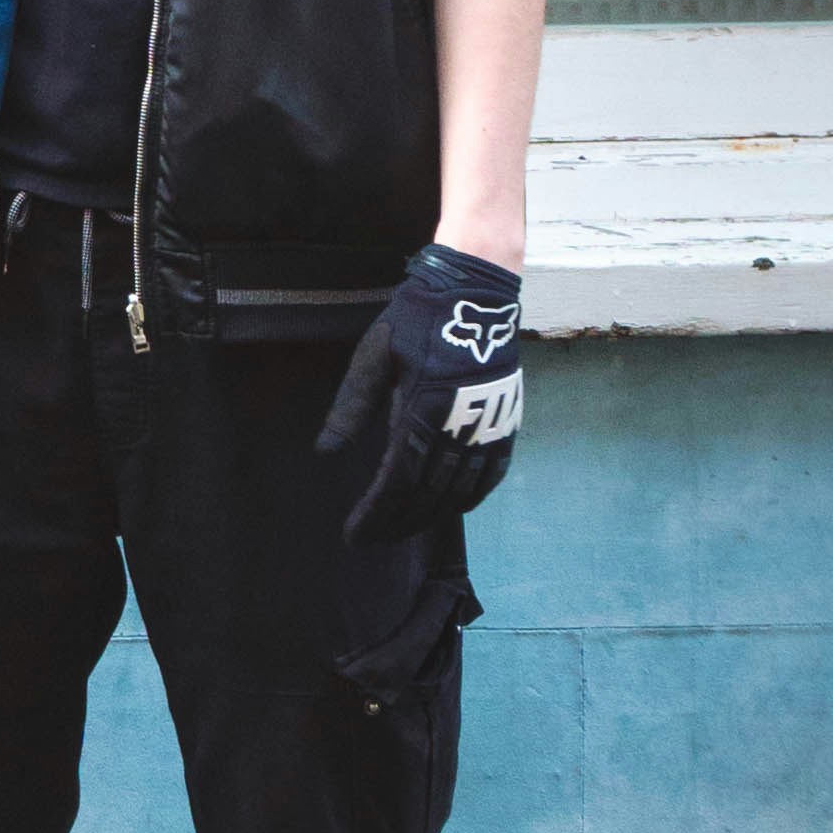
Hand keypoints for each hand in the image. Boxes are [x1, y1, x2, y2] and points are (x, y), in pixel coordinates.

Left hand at [315, 245, 524, 545]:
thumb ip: (352, 407)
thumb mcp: (375, 357)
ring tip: (403, 528)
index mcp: (422, 411)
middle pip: (427, 495)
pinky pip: (491, 477)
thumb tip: (325, 451)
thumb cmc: (417, 321)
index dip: (376, 515)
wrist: (475, 293)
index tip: (356, 536)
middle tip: (374, 539)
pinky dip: (470, 499)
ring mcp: (488, 429)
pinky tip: (452, 508)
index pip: (397, 482)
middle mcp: (459, 428)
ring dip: (429, 517)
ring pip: (458, 492)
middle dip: (397, 523)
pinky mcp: (507, 424)